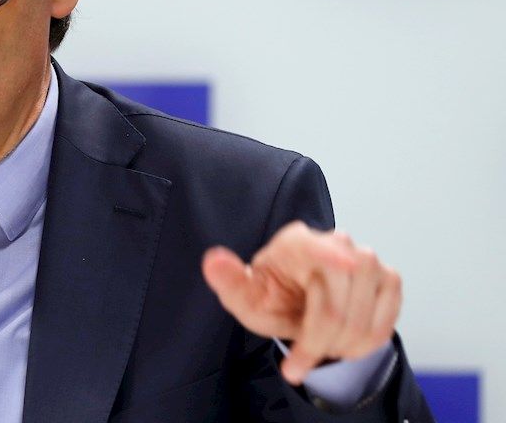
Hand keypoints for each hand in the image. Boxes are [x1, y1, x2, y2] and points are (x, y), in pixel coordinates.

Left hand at [201, 221, 400, 384]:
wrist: (299, 302)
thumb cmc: (271, 296)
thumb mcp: (245, 296)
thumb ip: (229, 281)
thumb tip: (213, 261)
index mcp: (296, 242)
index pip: (315, 246)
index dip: (332, 253)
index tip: (346, 262)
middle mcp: (337, 243)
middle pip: (336, 305)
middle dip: (318, 342)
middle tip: (300, 360)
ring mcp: (368, 260)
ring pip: (362, 318)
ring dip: (341, 346)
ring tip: (321, 347)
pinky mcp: (389, 279)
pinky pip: (384, 322)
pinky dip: (364, 343)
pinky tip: (344, 343)